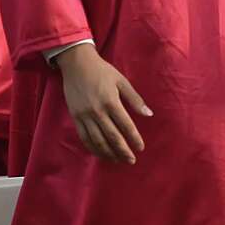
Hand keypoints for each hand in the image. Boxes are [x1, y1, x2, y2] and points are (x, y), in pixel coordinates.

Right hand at [56, 44, 152, 162]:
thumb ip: (135, 99)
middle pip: (112, 137)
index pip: (125, 125)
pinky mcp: (76, 118)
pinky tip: (101, 153)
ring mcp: (85, 116)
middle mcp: (97, 111)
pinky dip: (93, 148)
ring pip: (97, 141)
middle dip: (122, 151)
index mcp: (111, 101)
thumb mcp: (122, 81)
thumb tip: (149, 114)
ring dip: (108, 153)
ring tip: (118, 160)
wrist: (77, 64)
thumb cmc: (102, 71)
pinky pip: (84, 138)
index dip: (134, 138)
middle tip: (131, 160)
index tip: (140, 148)